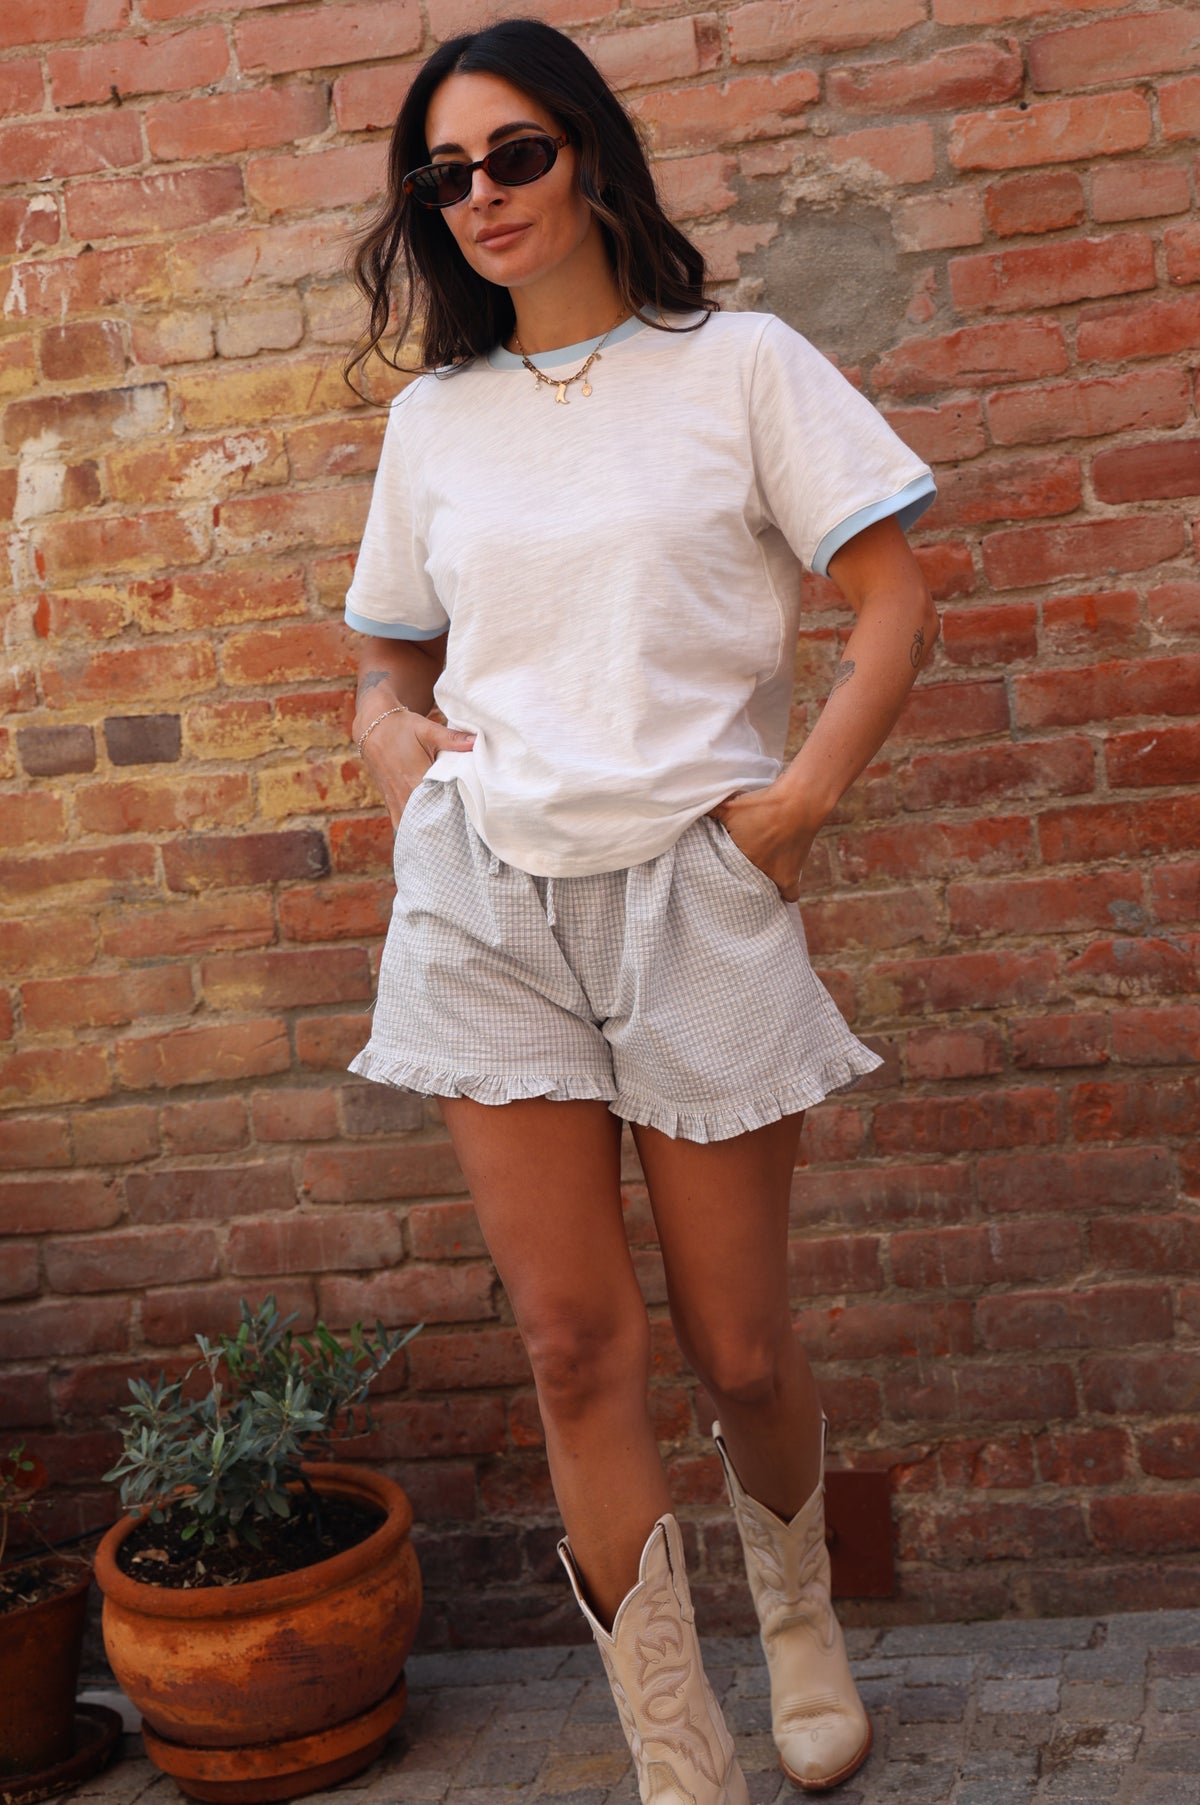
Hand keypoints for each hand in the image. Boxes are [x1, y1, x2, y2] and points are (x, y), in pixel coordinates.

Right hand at [356, 704, 473, 829]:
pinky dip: (414, 829)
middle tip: (463, 827)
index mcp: (416, 778)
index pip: (440, 804)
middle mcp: (404, 794)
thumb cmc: (402, 728)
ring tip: (446, 831)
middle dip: (445, 824)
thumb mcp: (427, 729)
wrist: (373, 728)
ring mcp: (395, 801)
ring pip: (413, 826)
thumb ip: (452, 739)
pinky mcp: (390, 804)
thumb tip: (477, 740)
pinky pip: (401, 824)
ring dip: (428, 828)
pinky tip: (427, 830)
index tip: (470, 815)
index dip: (456, 811)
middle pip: (428, 819)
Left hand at [708, 784, 818, 901]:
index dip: (719, 876)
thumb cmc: (763, 805)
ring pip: (762, 893)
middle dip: (738, 883)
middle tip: (738, 876)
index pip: (720, 877)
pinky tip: (783, 894)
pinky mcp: (790, 876)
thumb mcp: (730, 806)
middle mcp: (753, 871)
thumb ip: (710, 811)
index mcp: (736, 858)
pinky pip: (790, 895)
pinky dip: (787, 894)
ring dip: (760, 888)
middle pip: (741, 886)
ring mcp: (772, 876)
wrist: (797, 803)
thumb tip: (688, 805)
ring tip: (757, 883)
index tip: (719, 873)